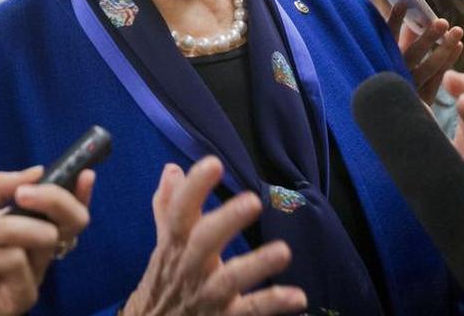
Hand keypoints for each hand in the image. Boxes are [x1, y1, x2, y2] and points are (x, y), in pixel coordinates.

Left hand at [0, 166, 94, 315]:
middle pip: (71, 221)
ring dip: (6, 230)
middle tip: (24, 196)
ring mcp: (31, 271)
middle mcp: (31, 245)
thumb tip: (39, 170)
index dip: (78, 190)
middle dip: (55, 200)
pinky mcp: (24, 294)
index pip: (59, 206)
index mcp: (20, 222)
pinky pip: (21, 263)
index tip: (86, 173)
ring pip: (44, 236)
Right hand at [122, 157, 307, 315]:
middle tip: (252, 200)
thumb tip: (172, 168)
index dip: (194, 188)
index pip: (180, 212)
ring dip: (257, 265)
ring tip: (284, 251)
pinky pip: (249, 311)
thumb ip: (169, 207)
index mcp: (176, 245)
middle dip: (226, 220)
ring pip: (230, 280)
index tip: (213, 163)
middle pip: (204, 241)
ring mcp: (208, 295)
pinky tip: (299, 297)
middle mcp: (191, 267)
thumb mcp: (164, 245)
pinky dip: (273, 303)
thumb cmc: (166, 284)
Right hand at [386, 1, 463, 103]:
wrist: (384, 113)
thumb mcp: (386, 55)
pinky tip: (459, 46)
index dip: (395, 20)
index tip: (403, 2)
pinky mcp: (422, 99)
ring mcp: (410, 87)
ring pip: (430, 67)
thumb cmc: (385, 76)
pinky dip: (449, 61)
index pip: (387, 38)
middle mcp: (394, 75)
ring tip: (457, 31)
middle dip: (428, 36)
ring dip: (444, 47)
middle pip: (413, 54)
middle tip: (442, 22)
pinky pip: (438, 79)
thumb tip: (405, 8)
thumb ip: (396, 36)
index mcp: (380, 61)